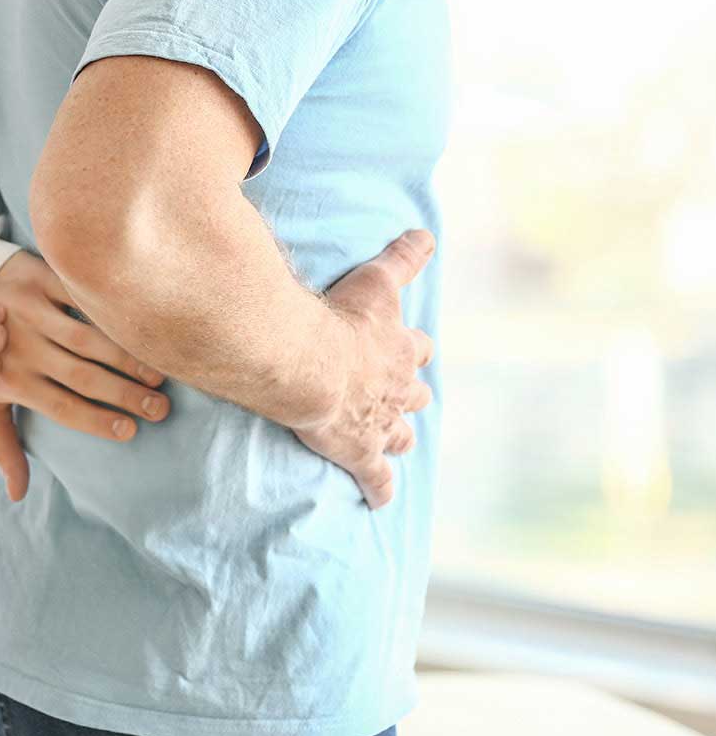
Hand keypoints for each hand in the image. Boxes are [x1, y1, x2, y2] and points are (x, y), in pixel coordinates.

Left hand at [0, 252, 169, 500]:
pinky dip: (110, 313)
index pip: (61, 407)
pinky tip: (140, 328)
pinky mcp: (40, 278)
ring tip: (158, 375)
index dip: (97, 421)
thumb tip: (17, 496)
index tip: (130, 432)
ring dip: (126, 357)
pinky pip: (81, 297)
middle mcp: (21, 347)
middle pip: (82, 376)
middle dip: (124, 395)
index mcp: (10, 380)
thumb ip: (3, 446)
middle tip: (160, 409)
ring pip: (86, 339)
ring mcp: (32, 311)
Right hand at [293, 230, 435, 509]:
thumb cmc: (339, 320)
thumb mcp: (376, 280)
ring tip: (394, 443)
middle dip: (411, 397)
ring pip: (401, 436)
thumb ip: (403, 257)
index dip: (414, 352)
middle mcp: (398, 390)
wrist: (308, 364)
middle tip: (401, 399)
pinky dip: (380, 490)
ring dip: (399, 438)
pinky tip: (379, 502)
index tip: (411, 351)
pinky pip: (376, 478)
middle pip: (416, 396)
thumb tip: (428, 233)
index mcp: (400, 350)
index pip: (418, 351)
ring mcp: (380, 424)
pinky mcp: (359, 454)